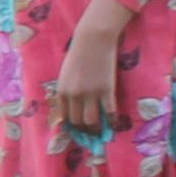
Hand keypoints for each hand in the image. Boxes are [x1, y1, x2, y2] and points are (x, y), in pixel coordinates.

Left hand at [57, 4, 127, 131]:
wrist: (93, 41)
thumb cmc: (78, 55)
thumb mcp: (65, 75)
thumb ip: (66, 90)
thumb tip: (69, 106)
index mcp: (62, 91)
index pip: (64, 117)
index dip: (71, 127)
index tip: (77, 131)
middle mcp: (74, 95)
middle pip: (78, 122)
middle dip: (84, 131)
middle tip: (91, 134)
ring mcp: (90, 94)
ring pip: (92, 121)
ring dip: (97, 129)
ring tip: (101, 131)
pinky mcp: (106, 90)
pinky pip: (109, 112)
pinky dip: (111, 121)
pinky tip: (113, 123)